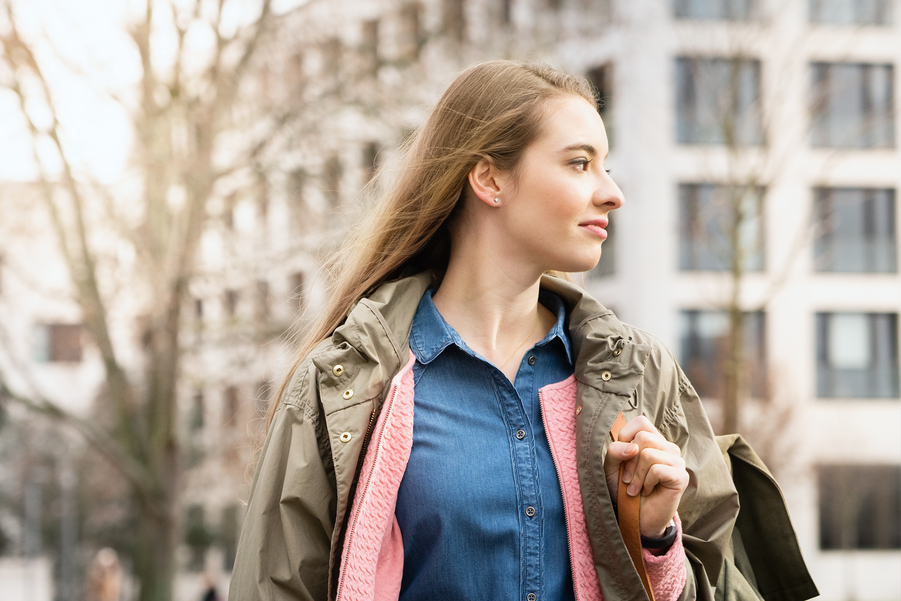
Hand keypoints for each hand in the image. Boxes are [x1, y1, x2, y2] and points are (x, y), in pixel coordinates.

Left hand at [604, 416, 688, 538]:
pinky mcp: (681, 476)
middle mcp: (667, 447)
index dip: (626, 436)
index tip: (622, 457)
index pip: (641, 422)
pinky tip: (647, 491)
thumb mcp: (612, 468)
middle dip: (629, 461)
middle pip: (643, 437)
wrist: (634, 518)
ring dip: (636, 475)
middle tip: (627, 479)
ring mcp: (676, 461)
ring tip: (635, 488)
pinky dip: (646, 483)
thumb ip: (615, 452)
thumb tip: (632, 447)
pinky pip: (657, 470)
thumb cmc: (623, 490)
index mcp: (652, 441)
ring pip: (649, 454)